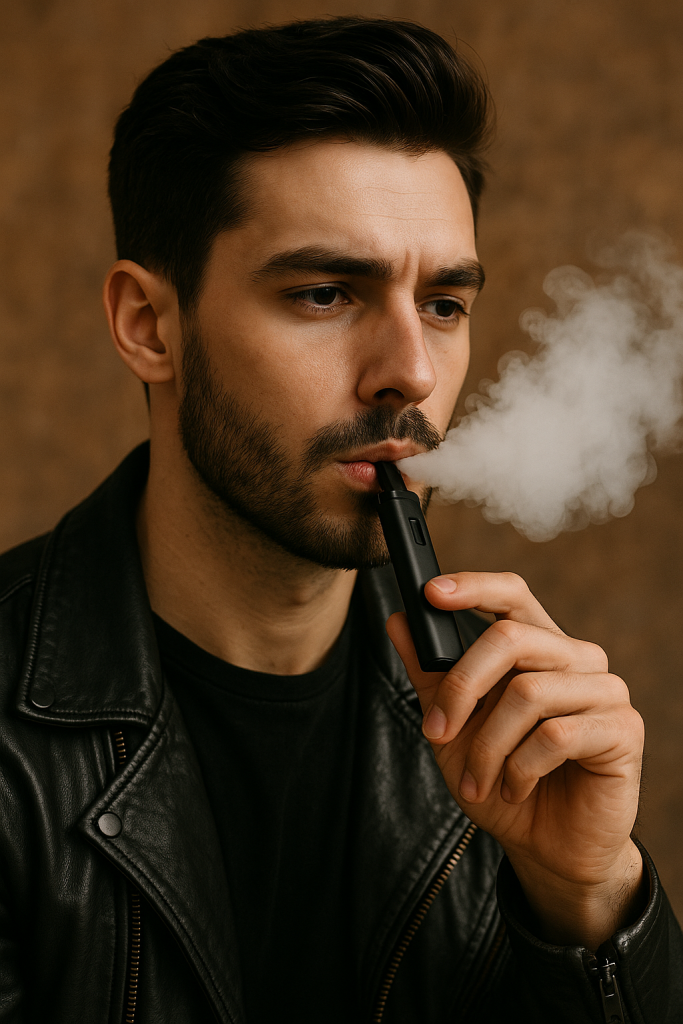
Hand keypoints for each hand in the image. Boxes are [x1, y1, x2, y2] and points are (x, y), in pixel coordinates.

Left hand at [386, 571, 645, 949]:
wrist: (546, 848)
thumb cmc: (503, 781)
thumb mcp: (452, 728)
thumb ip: (430, 675)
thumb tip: (399, 621)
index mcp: (539, 647)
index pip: (512, 595)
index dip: (473, 586)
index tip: (430, 593)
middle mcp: (577, 658)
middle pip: (511, 637)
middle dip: (461, 687)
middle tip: (436, 732)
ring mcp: (605, 691)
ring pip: (527, 692)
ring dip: (488, 746)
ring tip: (478, 780)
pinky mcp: (622, 730)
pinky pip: (557, 734)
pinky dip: (520, 768)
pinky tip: (515, 788)